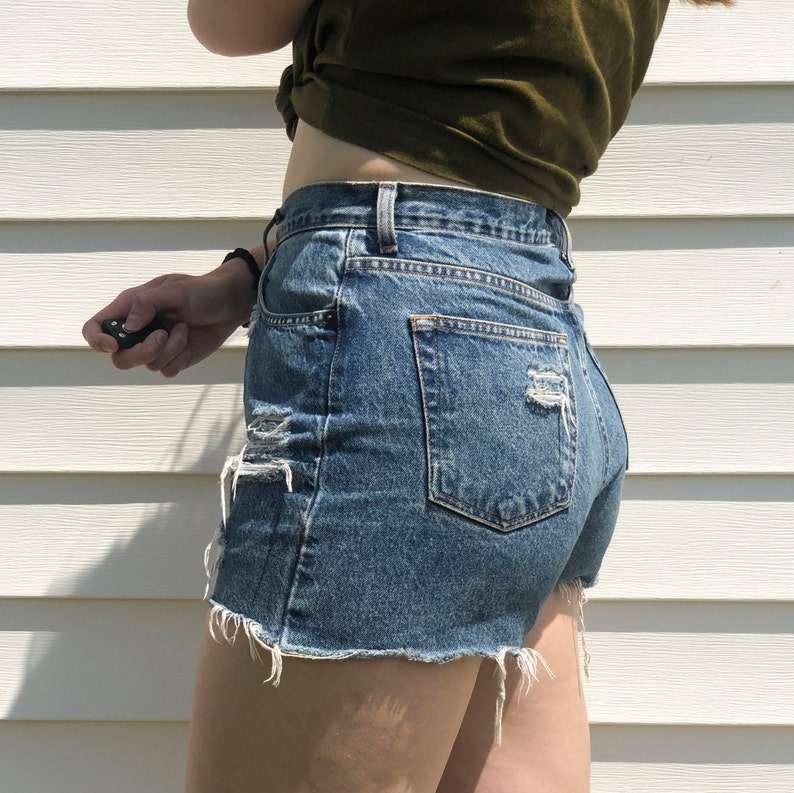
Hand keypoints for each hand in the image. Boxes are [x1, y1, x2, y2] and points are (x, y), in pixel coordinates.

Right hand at [82, 265, 255, 376]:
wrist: (230, 304)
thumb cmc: (201, 290)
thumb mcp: (174, 290)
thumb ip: (147, 304)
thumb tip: (128, 327)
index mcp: (129, 308)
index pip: (96, 328)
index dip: (96, 339)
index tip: (112, 345)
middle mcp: (138, 330)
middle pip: (119, 357)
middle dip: (139, 352)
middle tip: (161, 337)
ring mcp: (155, 347)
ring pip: (147, 364)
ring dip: (169, 348)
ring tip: (183, 328)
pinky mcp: (173, 358)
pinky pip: (166, 370)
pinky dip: (178, 357)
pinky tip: (188, 340)